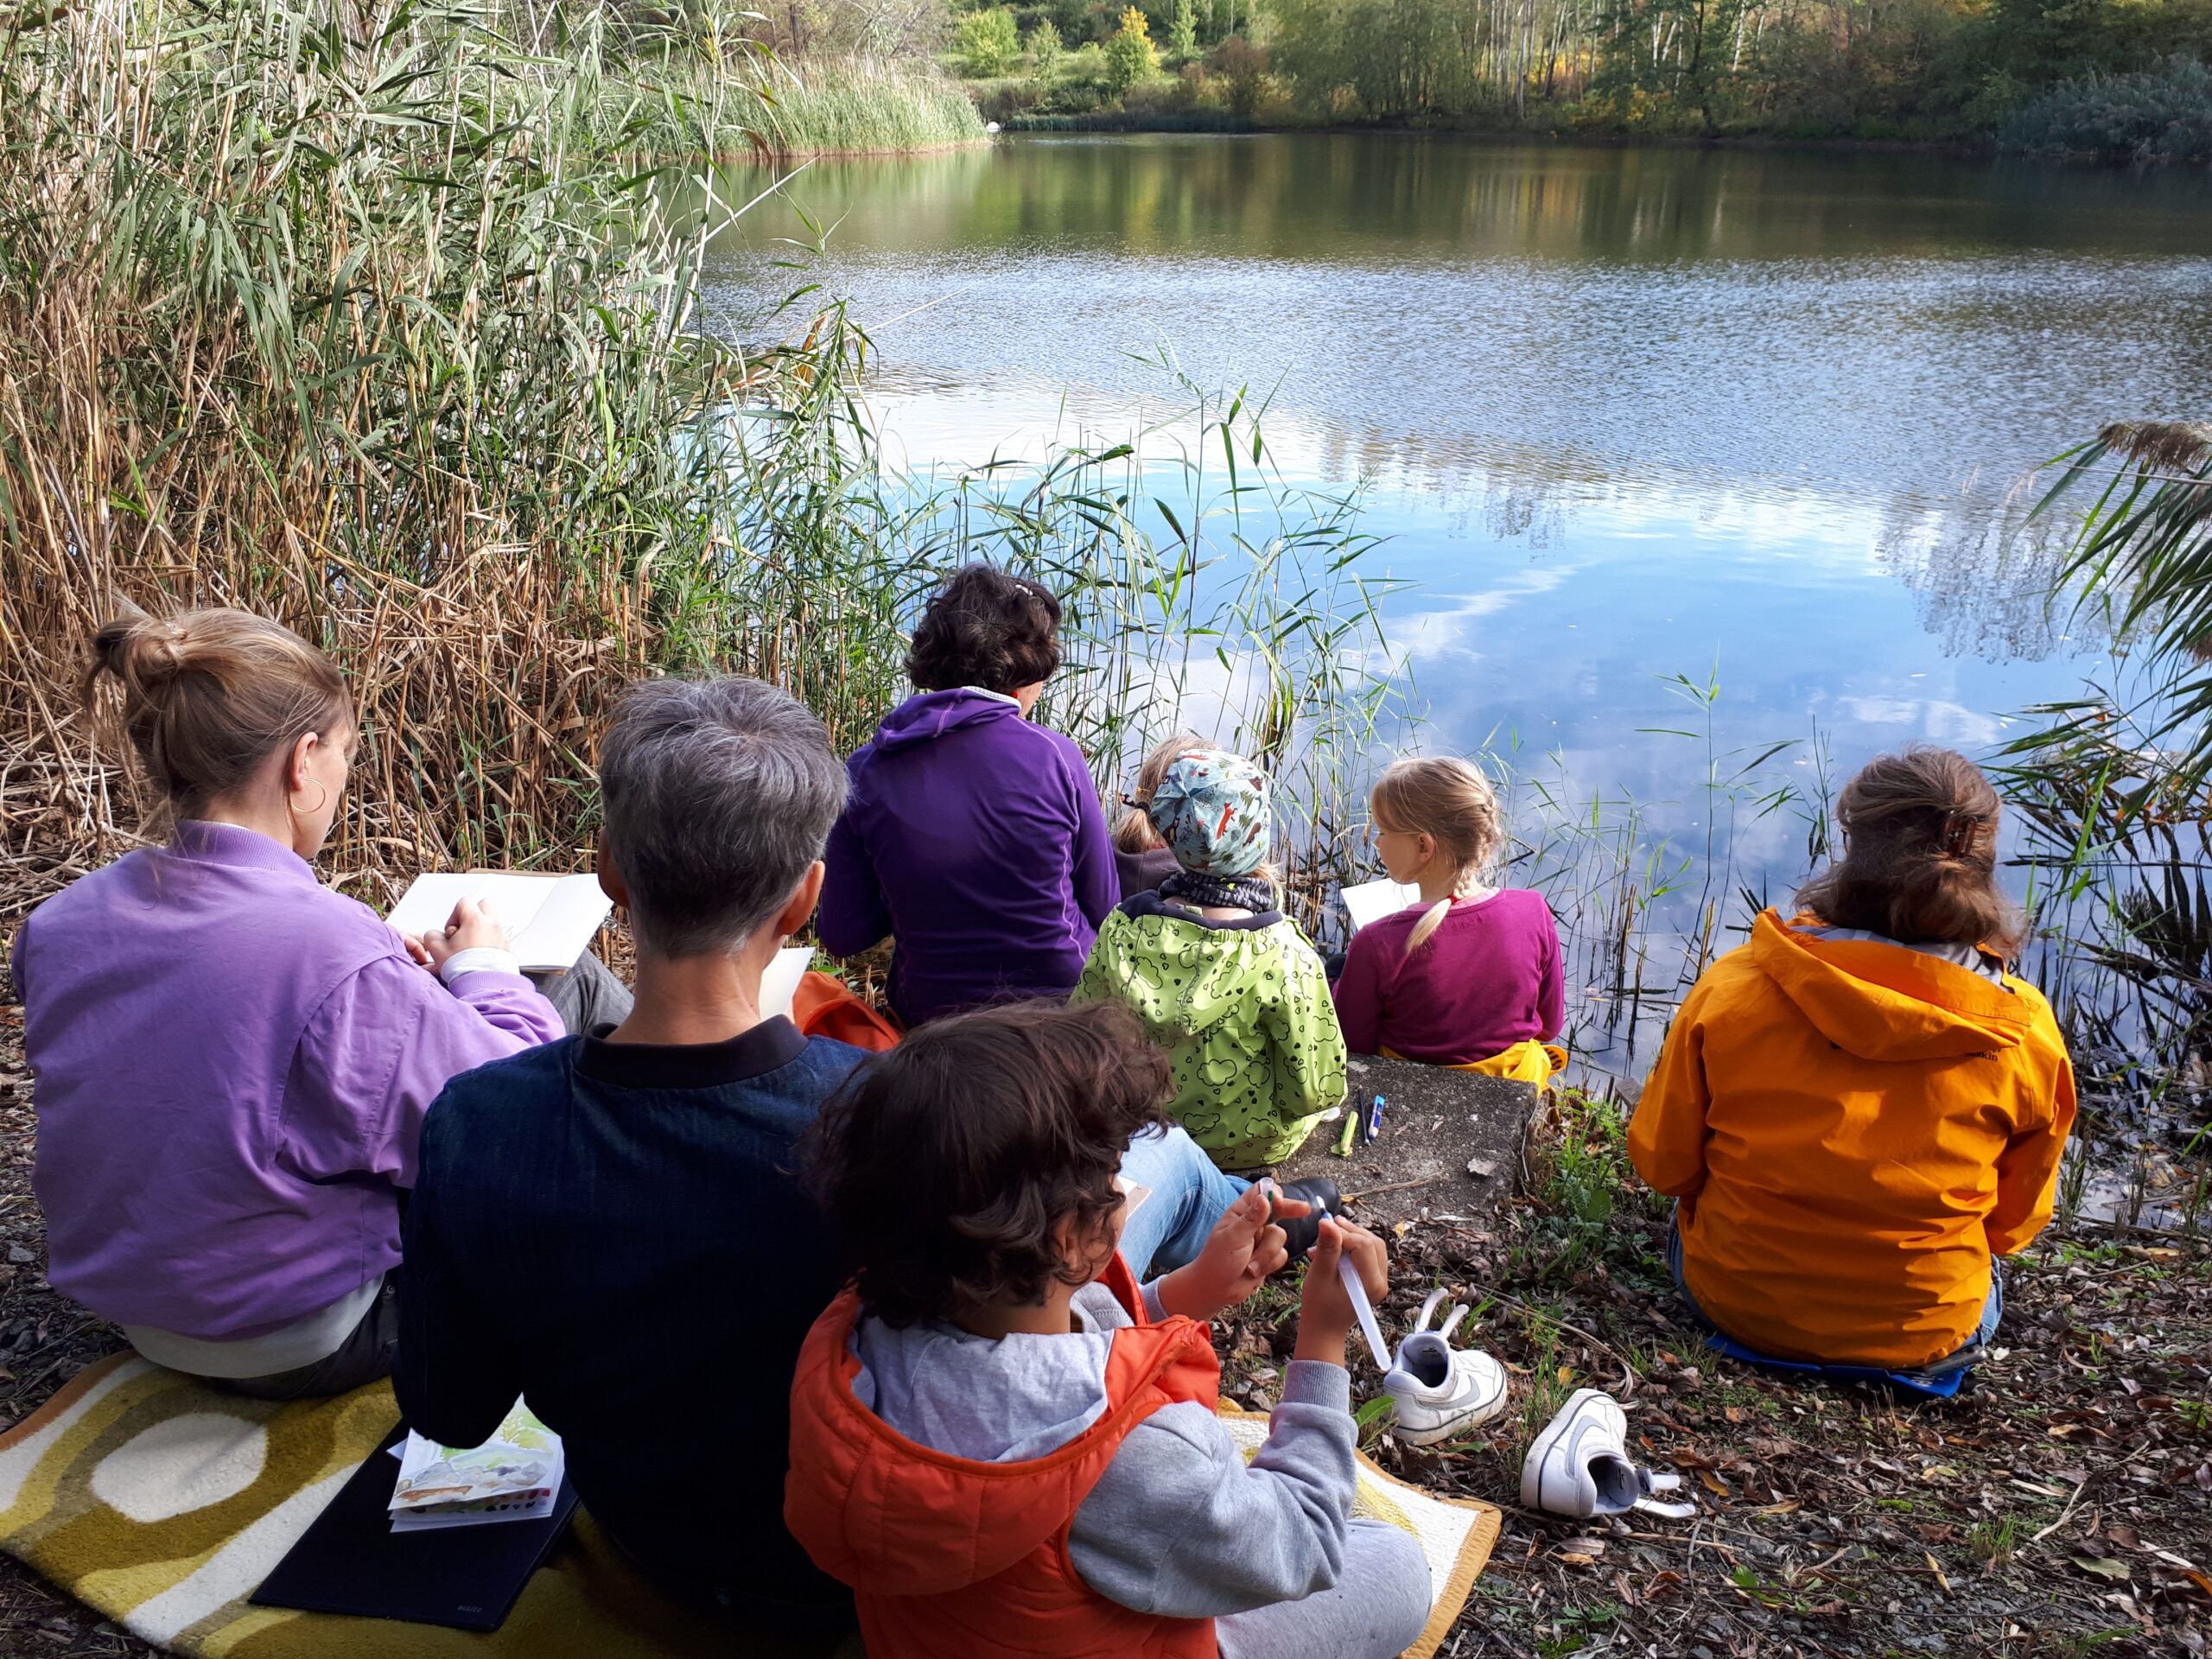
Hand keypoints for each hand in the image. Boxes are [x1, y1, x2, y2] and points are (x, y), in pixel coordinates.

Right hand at [408, 897, 511, 970]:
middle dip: (473, 915)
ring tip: (471, 946)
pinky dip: (490, 942)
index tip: (452, 931)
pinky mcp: (508, 948)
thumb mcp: (437, 950)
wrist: (482, 985)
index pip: (464, 902)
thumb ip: (432, 936)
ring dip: (482, 929)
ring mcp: (502, 936)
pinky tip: (480, 956)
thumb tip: (436, 936)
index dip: (454, 915)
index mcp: (475, 920)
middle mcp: (492, 925)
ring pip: (493, 921)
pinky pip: (499, 937)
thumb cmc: (463, 968)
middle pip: (485, 904)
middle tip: (465, 931)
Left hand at [1155, 1185, 1310, 1321]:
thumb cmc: (1217, 1261)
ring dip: (1267, 1253)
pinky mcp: (1269, 1256)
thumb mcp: (1232, 1238)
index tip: (1279, 1200)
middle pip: (1278, 1209)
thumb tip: (1265, 1198)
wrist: (1217, 1290)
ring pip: (1280, 1237)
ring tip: (1250, 1266)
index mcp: (1240, 1212)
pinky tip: (1255, 1272)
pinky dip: (1270, 1264)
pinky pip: (1282, 1254)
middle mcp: (1253, 1223)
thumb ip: (1251, 1219)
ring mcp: (1262, 1240)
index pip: (1259, 1193)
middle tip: (1306, 1209)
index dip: (1271, 1194)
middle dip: (1291, 1210)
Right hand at [1294, 1216, 1387, 1367]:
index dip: (1343, 1233)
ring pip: (1372, 1246)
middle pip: (1372, 1242)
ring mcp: (1379, 1280)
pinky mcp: (1372, 1279)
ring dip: (1352, 1237)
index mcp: (1371, 1283)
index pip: (1363, 1245)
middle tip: (1327, 1225)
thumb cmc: (1319, 1308)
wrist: (1324, 1330)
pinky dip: (1353, 1246)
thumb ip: (1327, 1249)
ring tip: (1329, 1234)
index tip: (1323, 1228)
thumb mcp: (1320, 1276)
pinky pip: (1368, 1255)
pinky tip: (1335, 1246)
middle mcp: (1381, 1281)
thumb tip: (1327, 1223)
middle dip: (1350, 1231)